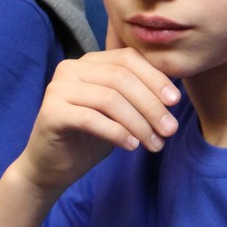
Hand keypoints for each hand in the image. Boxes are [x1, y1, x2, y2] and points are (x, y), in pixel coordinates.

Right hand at [13, 49, 179, 194]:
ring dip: (139, 123)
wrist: (52, 167)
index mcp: (88, 62)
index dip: (155, 78)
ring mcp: (57, 89)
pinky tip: (131, 146)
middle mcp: (70, 69)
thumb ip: (137, 96)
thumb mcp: (119, 113)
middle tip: (170, 130)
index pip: (127, 59)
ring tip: (155, 144)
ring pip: (109, 98)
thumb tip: (174, 93)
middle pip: (121, 78)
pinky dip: (117, 133)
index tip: (175, 102)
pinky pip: (91, 118)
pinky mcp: (50, 112)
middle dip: (151, 105)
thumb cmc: (89, 138)